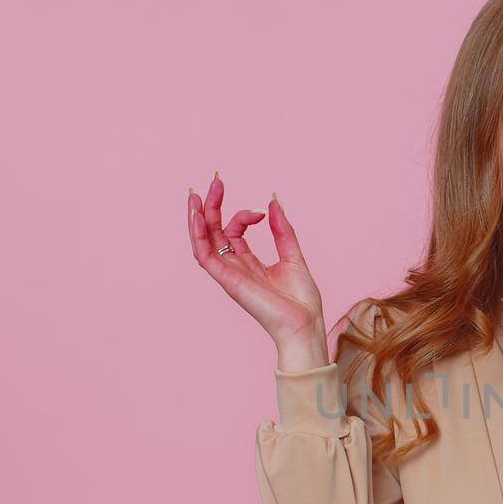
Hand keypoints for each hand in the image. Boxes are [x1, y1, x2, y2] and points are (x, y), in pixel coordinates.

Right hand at [188, 173, 328, 365]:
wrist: (305, 323)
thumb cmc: (301, 300)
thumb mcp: (293, 255)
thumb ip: (281, 230)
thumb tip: (273, 201)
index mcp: (248, 263)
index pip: (234, 231)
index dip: (244, 215)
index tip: (262, 212)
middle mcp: (234, 268)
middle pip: (213, 232)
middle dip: (212, 205)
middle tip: (216, 180)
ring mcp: (229, 274)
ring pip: (203, 242)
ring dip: (197, 217)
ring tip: (197, 194)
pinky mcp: (227, 280)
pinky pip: (204, 256)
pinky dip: (198, 236)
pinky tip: (198, 215)